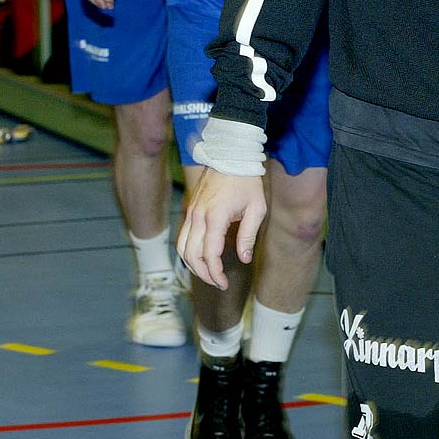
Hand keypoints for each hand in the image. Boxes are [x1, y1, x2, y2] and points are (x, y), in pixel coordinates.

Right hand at [177, 165, 267, 289]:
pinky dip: (188, 251)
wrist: (230, 155)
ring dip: (192, 264)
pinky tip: (201, 257)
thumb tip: (243, 258)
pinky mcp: (190, 209)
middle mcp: (198, 216)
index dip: (215, 273)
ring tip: (208, 273)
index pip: (209, 254)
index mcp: (215, 217)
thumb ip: (248, 235)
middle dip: (203, 273)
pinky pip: (183, 236)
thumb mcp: (256, 208)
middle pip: (191, 255)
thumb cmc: (247, 181)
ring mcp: (191, 212)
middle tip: (217, 282)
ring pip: (182, 247)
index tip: (223, 283)